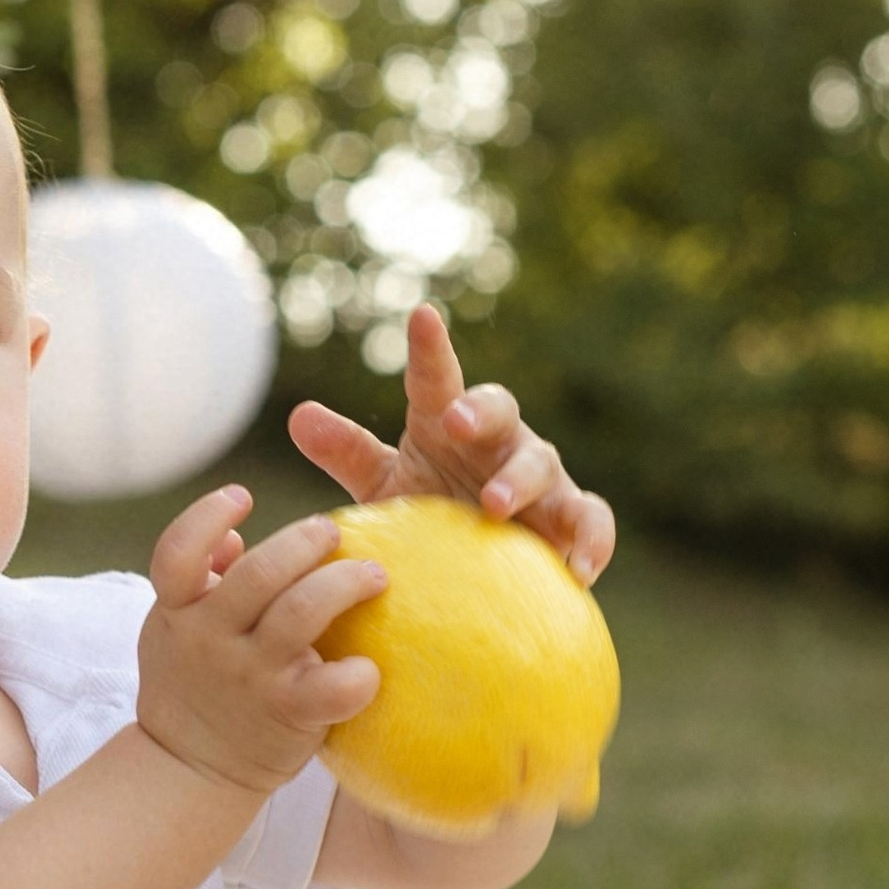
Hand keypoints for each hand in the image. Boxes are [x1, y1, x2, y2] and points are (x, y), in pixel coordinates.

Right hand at [135, 486, 385, 796]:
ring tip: (373, 575)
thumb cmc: (194, 684)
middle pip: (260, 573)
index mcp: (177, 612)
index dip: (208, 516)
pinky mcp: (289, 713)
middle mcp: (210, 640)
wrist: (190, 769)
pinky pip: (334, 688)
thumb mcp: (174, 628)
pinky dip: (358, 675)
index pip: (178, 553)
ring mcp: (251, 677)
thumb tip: (237, 537)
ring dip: (344, 583)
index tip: (243, 495)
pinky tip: (370, 666)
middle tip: (333, 533)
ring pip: (302, 612)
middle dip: (307, 541)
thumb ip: (201, 580)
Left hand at [288, 303, 616, 586]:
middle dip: (478, 409)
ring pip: (541, 462)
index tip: (421, 314)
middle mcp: (499, 440)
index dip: (430, 348)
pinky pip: (591, 521)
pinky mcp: (571, 519)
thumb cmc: (426, 517)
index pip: (437, 379)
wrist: (476, 575)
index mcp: (448, 423)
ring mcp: (541, 477)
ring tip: (493, 504)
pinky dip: (591, 541)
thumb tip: (297, 414)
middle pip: (497, 407)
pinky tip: (576, 570)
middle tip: (454, 421)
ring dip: (520, 479)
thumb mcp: (384, 487)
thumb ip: (345, 453)